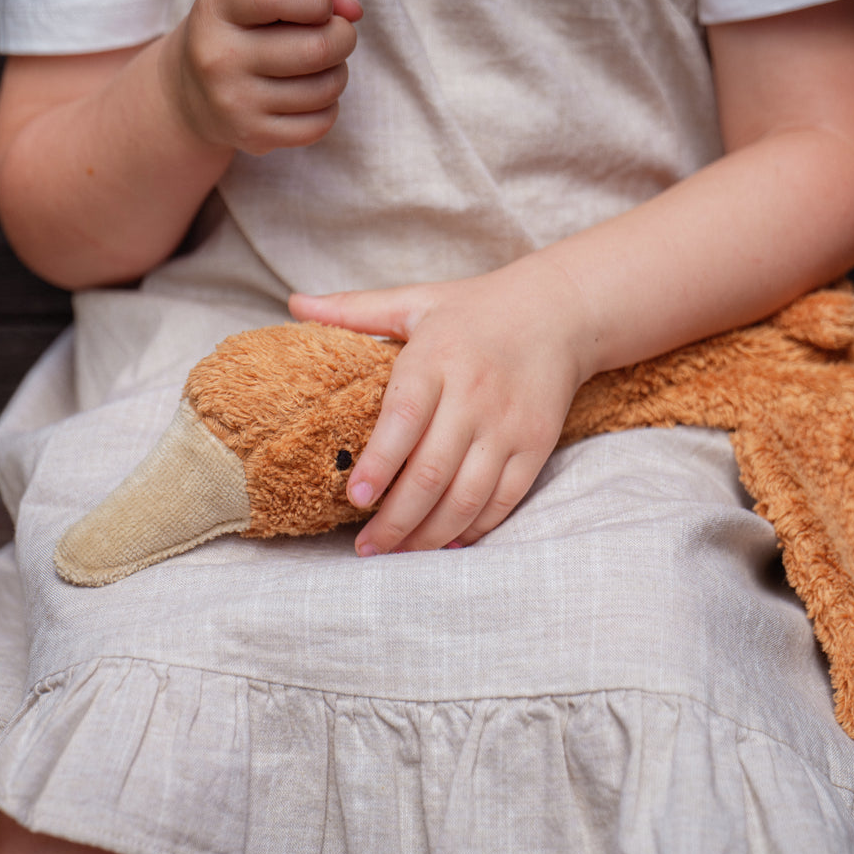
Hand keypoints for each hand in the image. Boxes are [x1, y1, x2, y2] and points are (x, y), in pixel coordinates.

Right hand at [162, 0, 362, 154]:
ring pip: (325, 88)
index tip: (322, 7)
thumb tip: (354, 11)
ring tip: (322, 66)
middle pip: (318, 48)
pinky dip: (328, 107)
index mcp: (219, 8)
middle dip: (343, 38)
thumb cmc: (243, 33)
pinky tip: (312, 96)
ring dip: (338, 74)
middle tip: (337, 36)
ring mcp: (235, 101)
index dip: (319, 2)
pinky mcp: (252, 136)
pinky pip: (320, 124)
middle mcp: (221, 55)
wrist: (193, 94)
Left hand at [288, 260, 594, 554]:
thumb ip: (354, 310)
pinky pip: (503, 499)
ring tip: (398, 553)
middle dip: (396, 519)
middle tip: (366, 548)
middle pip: (432, 472)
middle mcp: (474, 396)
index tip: (354, 498)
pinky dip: (474, 528)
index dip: (379, 463)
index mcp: (437, 359)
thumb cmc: (476, 310)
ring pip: (467, 496)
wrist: (559, 313)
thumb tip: (293, 303)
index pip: (404, 419)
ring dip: (430, 534)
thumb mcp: (416, 301)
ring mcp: (508, 426)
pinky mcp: (535, 445)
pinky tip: (447, 543)